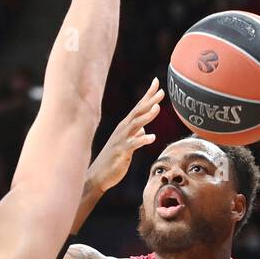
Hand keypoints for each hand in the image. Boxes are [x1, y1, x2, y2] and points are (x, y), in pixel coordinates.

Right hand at [86, 78, 161, 193]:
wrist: (98, 175)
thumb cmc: (113, 160)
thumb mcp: (126, 145)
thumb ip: (135, 135)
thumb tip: (143, 130)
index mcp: (125, 127)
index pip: (138, 107)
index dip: (147, 95)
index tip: (157, 82)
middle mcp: (122, 130)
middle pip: (137, 112)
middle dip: (149, 101)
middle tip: (162, 92)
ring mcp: (121, 140)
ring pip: (135, 125)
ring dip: (147, 116)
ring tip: (158, 108)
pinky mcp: (121, 152)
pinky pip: (133, 145)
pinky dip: (142, 140)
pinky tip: (152, 138)